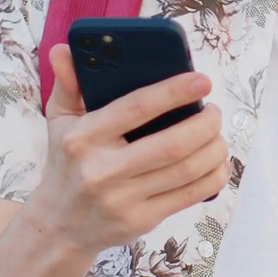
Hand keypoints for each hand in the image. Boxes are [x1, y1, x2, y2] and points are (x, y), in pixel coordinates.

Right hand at [25, 43, 229, 257]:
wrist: (59, 226)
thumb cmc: (67, 164)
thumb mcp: (59, 122)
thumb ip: (68, 84)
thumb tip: (63, 50)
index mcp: (83, 138)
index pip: (135, 109)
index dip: (174, 92)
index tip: (202, 81)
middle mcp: (102, 170)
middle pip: (172, 145)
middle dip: (206, 124)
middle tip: (214, 111)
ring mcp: (123, 199)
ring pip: (187, 170)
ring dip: (215, 148)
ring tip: (218, 134)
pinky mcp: (142, 221)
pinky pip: (190, 195)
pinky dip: (214, 177)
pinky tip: (218, 162)